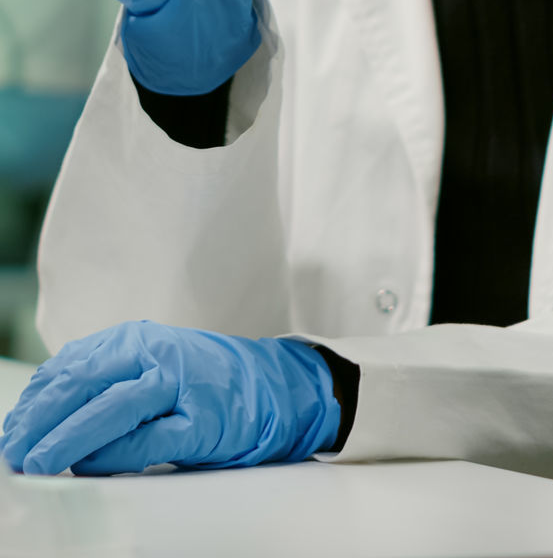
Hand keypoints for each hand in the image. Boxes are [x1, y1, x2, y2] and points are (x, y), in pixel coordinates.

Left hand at [0, 321, 338, 475]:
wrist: (272, 388)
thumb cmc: (201, 383)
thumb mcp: (148, 368)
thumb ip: (104, 383)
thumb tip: (44, 417)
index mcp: (135, 339)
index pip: (71, 365)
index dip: (36, 400)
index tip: (12, 429)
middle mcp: (156, 353)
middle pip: (86, 382)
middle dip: (42, 419)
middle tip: (14, 449)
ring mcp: (181, 384)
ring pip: (113, 407)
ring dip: (69, 437)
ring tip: (39, 461)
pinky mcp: (202, 420)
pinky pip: (150, 439)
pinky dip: (115, 455)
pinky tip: (89, 467)